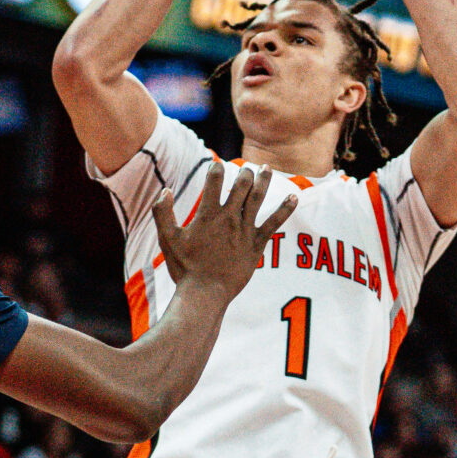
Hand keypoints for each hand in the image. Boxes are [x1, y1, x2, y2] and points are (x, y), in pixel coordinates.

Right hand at [153, 166, 296, 297]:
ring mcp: (245, 230)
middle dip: (245, 172)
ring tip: (267, 168)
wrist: (205, 293)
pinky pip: (274, 223)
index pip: (214, 181)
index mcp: (208, 214)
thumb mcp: (167, 239)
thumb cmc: (185, 268)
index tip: (216, 164)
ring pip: (258, 198)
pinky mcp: (256, 245)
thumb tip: (165, 190)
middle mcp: (229, 218)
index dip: (216, 168)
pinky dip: (284, 209)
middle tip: (246, 168)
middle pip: (241, 185)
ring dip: (264, 181)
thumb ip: (162, 213)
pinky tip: (294, 197)